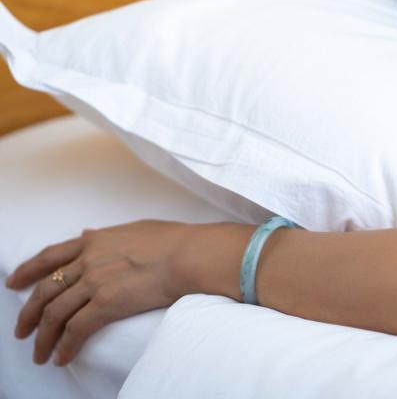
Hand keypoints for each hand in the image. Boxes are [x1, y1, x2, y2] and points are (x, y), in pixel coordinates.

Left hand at [4, 219, 191, 366]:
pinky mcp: (106, 304)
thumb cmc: (175, 240)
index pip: (50, 256)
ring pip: (54, 314)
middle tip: (21, 330)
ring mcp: (95, 282)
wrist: (190, 255)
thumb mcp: (136, 228)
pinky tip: (62, 357)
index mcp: (95, 240)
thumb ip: (108, 235)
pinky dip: (65, 346)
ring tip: (40, 354)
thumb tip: (89, 235)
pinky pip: (76, 330)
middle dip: (28, 314)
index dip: (28, 270)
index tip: (13, 282)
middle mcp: (89, 260)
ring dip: (43, 338)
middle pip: (46, 290)